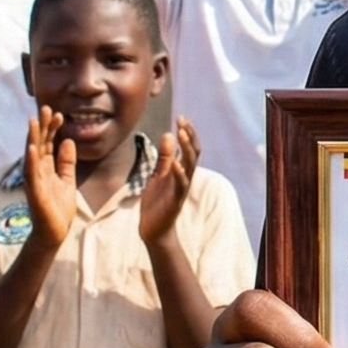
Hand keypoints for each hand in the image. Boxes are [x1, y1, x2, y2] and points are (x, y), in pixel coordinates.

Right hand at [23, 103, 79, 246]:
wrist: (54, 232)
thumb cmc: (58, 207)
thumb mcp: (67, 179)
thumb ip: (66, 162)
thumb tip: (68, 140)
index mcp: (45, 167)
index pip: (47, 143)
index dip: (52, 129)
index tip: (60, 114)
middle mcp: (37, 171)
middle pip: (39, 144)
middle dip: (42, 127)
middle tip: (46, 108)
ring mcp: (34, 180)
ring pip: (32, 155)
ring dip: (32, 138)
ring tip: (34, 121)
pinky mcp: (35, 192)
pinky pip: (32, 174)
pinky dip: (31, 160)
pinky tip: (32, 148)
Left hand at [138, 119, 198, 243]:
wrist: (153, 229)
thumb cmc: (156, 203)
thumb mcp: (158, 175)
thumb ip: (164, 157)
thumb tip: (168, 134)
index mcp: (181, 170)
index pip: (189, 147)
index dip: (187, 132)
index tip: (181, 117)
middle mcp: (185, 177)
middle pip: (194, 152)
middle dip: (189, 135)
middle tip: (182, 120)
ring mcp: (181, 188)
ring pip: (190, 165)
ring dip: (187, 148)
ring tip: (181, 133)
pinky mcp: (175, 200)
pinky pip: (181, 184)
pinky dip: (179, 173)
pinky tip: (175, 163)